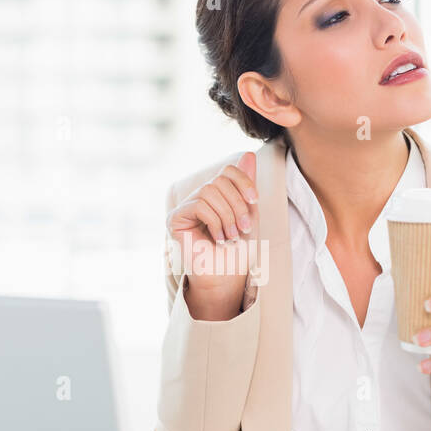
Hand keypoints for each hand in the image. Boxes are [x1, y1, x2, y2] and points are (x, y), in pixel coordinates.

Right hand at [165, 152, 257, 319]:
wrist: (225, 276)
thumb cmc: (237, 249)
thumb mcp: (249, 214)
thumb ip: (247, 186)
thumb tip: (248, 154)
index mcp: (217, 194)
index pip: (228, 170)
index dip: (243, 181)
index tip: (255, 201)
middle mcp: (199, 196)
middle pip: (220, 179)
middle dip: (237, 204)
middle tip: (243, 228)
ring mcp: (185, 207)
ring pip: (209, 190)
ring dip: (227, 215)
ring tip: (230, 236)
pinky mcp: (175, 218)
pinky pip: (199, 205)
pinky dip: (215, 222)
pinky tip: (217, 238)